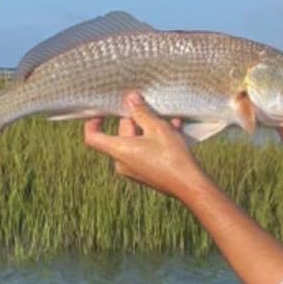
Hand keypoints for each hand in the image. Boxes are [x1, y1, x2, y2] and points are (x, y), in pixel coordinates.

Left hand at [84, 93, 207, 199]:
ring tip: (167, 121)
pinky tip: (173, 131)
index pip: (93, 137)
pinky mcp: (146, 175)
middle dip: (134, 122)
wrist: (189, 184)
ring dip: (148, 131)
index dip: (92, 123)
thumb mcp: (157, 128)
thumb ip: (141, 112)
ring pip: (135, 144)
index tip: (101, 113)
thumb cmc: (171, 156)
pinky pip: (144, 153)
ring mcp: (133, 171)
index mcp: (119, 150)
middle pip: (120, 137)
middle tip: (148, 110)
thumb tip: (131, 99)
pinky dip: (154, 142)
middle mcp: (122, 162)